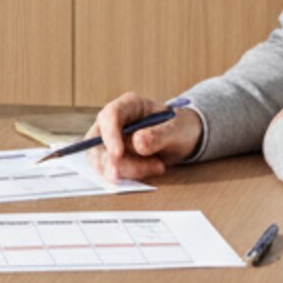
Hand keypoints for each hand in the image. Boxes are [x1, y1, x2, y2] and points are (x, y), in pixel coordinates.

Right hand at [88, 93, 204, 182]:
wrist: (183, 139)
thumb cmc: (179, 127)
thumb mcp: (176, 129)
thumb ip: (159, 135)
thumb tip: (138, 143)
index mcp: (129, 105)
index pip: (110, 115)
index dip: (110, 135)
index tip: (117, 154)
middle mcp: (114, 122)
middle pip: (98, 142)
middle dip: (111, 161)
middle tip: (133, 174)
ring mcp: (111, 140)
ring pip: (102, 160)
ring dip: (126, 170)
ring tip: (157, 167)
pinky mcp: (113, 158)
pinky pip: (111, 171)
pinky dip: (129, 176)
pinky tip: (150, 170)